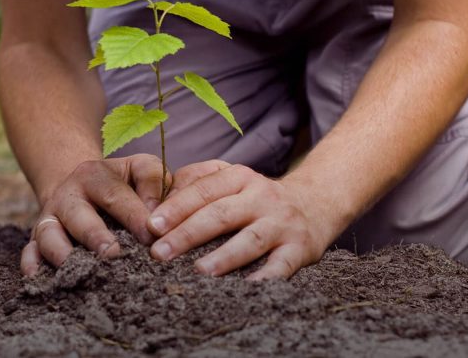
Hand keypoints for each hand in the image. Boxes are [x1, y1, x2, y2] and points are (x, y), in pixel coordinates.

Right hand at [21, 154, 169, 275]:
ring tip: (83, 271)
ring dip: (63, 253)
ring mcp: (49, 217)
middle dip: (96, 236)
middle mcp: (68, 195)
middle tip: (114, 255)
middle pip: (78, 216)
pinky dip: (31, 265)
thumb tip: (156, 218)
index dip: (133, 216)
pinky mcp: (37, 238)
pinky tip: (40, 279)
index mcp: (94, 175)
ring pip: (49, 234)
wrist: (82, 185)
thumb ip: (153, 182)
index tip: (151, 237)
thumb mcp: (139, 168)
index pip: (114, 195)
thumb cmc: (122, 182)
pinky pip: (28, 252)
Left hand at [146, 160, 332, 279]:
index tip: (151, 226)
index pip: (204, 190)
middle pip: (221, 214)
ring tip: (199, 271)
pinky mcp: (300, 249)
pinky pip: (281, 266)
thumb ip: (198, 182)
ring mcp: (282, 223)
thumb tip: (158, 198)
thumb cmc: (258, 198)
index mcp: (240, 178)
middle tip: (159, 253)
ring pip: (250, 240)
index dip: (176, 207)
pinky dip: (265, 278)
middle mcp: (262, 197)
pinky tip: (246, 289)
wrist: (316, 204)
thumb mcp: (233, 179)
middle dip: (188, 234)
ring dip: (224, 257)